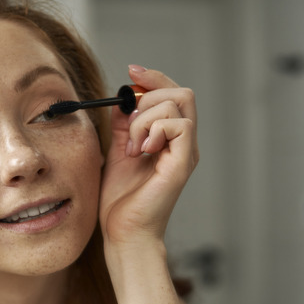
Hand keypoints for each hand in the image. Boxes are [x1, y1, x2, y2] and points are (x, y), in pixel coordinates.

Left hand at [99, 65, 198, 246]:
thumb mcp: (117, 152)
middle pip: (182, 93)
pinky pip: (180, 125)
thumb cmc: (121, 200)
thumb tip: (123, 100)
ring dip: (146, 119)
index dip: (154, 78)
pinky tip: (141, 151)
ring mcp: (185, 153)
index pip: (173, 95)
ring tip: (133, 147)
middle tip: (129, 124)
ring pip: (178, 105)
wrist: (123, 232)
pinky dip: (154, 130)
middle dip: (149, 96)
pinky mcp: (183, 163)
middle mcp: (183, 144)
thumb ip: (123, 126)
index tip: (132, 71)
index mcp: (170, 140)